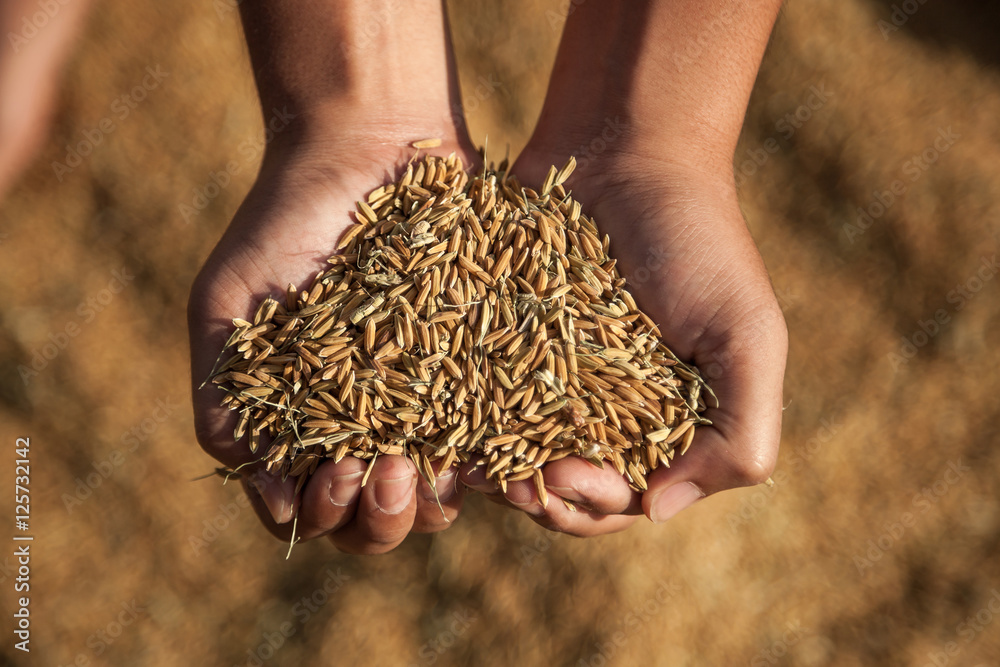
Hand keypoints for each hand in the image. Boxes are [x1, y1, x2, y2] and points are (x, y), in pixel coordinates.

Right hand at [188, 126, 480, 553]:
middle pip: (374, 524)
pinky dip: (489, 461)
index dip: (320, 512)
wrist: (364, 150)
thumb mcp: (226, 307)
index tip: (332, 469)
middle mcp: (365, 431)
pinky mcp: (482, 376)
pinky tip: (487, 452)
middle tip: (383, 473)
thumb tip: (260, 492)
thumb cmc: (282, 225)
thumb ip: (222, 398)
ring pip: (436, 500)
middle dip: (377, 519)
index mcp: (301, 429)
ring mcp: (428, 408)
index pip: (309, 511)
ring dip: (429, 503)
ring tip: (432, 466)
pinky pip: (491, 439)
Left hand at [458, 143, 787, 535]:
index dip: (594, 505)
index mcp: (667, 421)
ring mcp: (552, 377)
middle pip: (565, 488)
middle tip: (509, 483)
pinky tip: (439, 425)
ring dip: (493, 471)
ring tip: (468, 467)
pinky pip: (477, 394)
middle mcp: (607, 409)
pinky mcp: (504, 341)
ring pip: (515, 451)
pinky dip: (461, 418)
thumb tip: (661, 512)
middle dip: (539, 497)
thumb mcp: (748, 336)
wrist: (627, 151)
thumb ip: (741, 435)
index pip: (627, 498)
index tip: (567, 477)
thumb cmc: (698, 241)